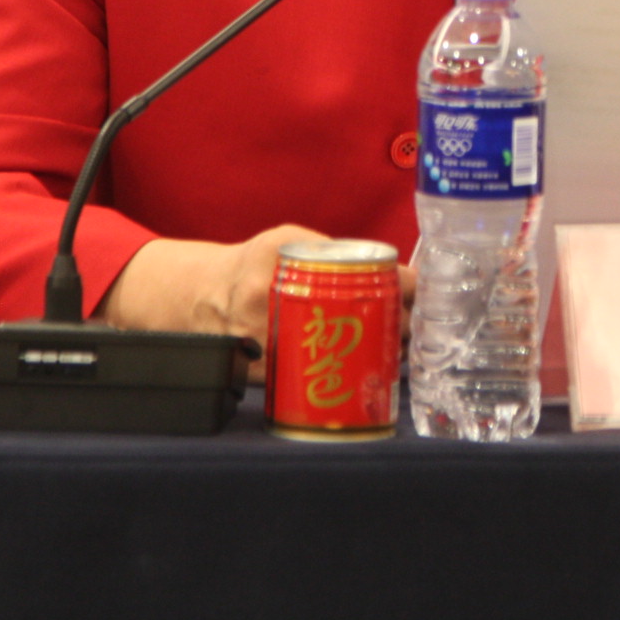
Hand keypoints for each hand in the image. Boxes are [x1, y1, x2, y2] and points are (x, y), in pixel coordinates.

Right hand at [98, 224, 428, 381]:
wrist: (198, 301)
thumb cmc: (251, 267)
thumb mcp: (286, 240)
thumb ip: (330, 250)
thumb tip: (394, 272)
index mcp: (280, 256)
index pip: (354, 266)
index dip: (400, 283)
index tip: (420, 290)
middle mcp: (270, 298)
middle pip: (357, 316)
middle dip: (396, 324)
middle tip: (415, 324)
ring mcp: (265, 339)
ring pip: (341, 355)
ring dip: (378, 353)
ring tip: (399, 347)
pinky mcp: (265, 375)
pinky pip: (315, 379)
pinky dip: (346, 377)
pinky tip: (368, 371)